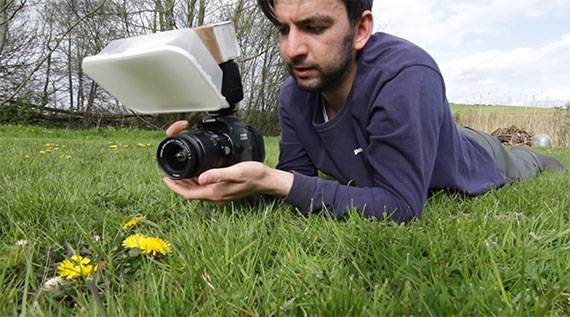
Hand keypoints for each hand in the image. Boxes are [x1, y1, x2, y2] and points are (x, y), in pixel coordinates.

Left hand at [162, 120, 292, 204]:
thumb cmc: (254, 175)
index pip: (188, 194)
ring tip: (178, 173)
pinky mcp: (224, 192)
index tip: (165, 179)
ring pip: (197, 192)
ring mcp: (220, 196)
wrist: (267, 181)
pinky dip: (197, 183)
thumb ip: (218, 174)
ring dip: (187, 184)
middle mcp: (216, 197)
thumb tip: (200, 178)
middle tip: (169, 174)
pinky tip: (196, 174)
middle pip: (191, 193)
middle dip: (178, 185)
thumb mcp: (236, 171)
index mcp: (215, 193)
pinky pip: (205, 190)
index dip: (175, 187)